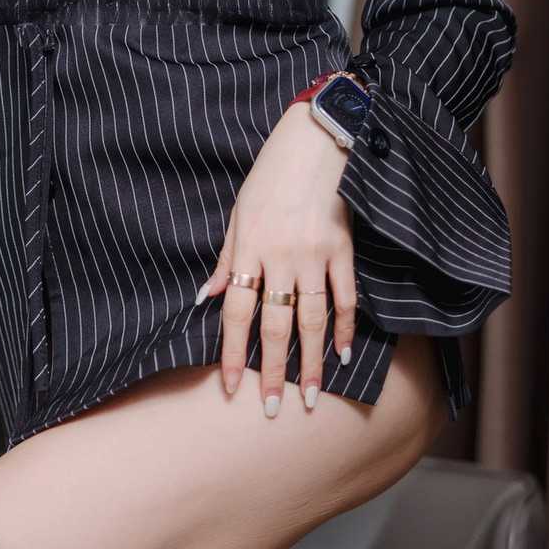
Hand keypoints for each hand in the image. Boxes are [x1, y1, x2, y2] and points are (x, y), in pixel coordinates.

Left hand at [196, 100, 355, 415]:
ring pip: (312, 319)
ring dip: (312, 361)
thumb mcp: (238, 212)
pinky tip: (342, 353)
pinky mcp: (343, 248)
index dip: (232, 354)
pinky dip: (344, 327)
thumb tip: (203, 298)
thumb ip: (225, 259)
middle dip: (273, 372)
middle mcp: (280, 256)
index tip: (230, 387)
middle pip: (275, 325)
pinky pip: (345, 297)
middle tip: (273, 410)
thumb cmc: (271, 175)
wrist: (316, 139)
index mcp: (248, 248)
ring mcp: (315, 254)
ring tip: (312, 396)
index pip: (235, 312)